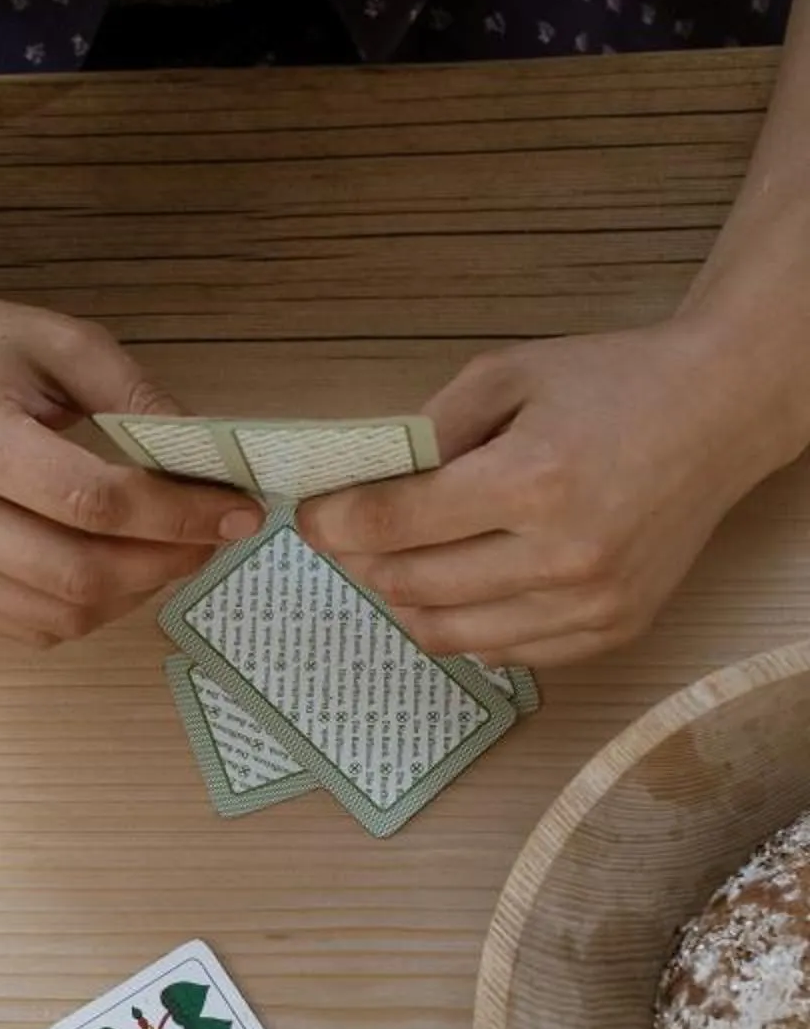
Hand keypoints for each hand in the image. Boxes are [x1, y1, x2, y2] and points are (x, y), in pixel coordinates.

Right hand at [0, 284, 257, 643]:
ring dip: (136, 591)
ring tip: (169, 549)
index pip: (94, 501)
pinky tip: (117, 567)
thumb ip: (141, 400)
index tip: (238, 510)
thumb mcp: (68, 344)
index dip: (179, 515)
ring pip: (64, 615)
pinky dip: (93, 610)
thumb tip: (210, 464)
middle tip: (213, 536)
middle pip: (80, 573)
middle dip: (167, 561)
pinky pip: (37, 629)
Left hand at [297, 320, 794, 669]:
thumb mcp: (506, 376)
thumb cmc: (611, 385)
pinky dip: (467, 627)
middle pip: (411, 585)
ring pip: (450, 633)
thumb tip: (359, 484)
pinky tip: (460, 588)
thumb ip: (428, 431)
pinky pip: (506, 653)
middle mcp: (563, 554)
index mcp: (531, 479)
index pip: (394, 524)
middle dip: (363, 562)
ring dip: (407, 602)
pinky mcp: (614, 629)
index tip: (310, 518)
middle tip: (350, 539)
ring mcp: (592, 602)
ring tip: (399, 564)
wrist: (718, 414)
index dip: (334, 523)